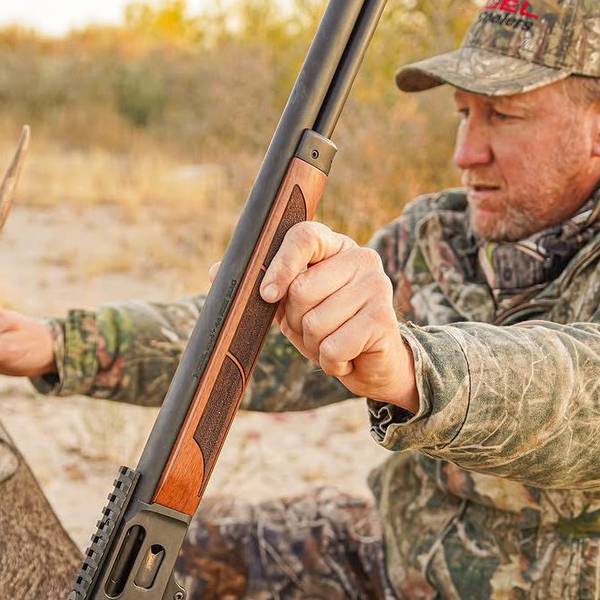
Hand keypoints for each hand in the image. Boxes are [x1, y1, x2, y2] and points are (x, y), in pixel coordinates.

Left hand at [257, 221, 418, 411]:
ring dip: (314, 345)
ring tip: (333, 341)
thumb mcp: (290, 305)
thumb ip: (261, 285)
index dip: (280, 265)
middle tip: (315, 328)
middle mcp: (361, 258)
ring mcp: (376, 286)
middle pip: (301, 290)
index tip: (267, 295)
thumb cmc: (328, 327)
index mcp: (335, 247)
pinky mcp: (383, 320)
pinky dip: (331, 361)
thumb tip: (216, 271)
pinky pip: (333, 347)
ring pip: (315, 323)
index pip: (304, 236)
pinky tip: (345, 357)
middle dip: (296, 322)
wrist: (371, 364)